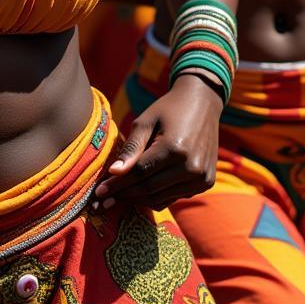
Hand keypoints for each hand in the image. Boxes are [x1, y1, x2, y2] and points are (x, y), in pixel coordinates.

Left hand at [92, 75, 220, 210]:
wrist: (203, 103)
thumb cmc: (168, 109)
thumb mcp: (145, 121)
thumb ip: (131, 148)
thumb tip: (113, 173)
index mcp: (175, 148)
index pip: (139, 173)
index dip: (117, 184)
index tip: (98, 191)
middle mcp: (191, 167)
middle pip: (149, 189)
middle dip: (123, 195)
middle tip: (102, 200)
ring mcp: (201, 178)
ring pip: (160, 198)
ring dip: (137, 199)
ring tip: (117, 197)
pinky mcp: (206, 183)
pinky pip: (174, 197)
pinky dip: (155, 197)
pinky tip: (139, 191)